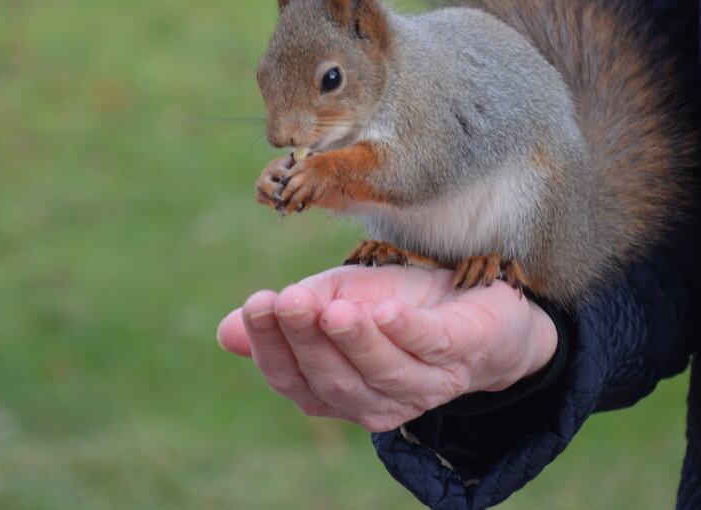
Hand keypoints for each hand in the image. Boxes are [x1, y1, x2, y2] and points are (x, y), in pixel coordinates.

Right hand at [216, 264, 558, 432]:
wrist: (474, 300)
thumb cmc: (394, 304)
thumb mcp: (332, 300)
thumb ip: (288, 318)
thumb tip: (225, 331)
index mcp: (335, 390)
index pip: (292, 380)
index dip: (272, 347)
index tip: (257, 304)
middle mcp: (375, 400)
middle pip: (332, 380)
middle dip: (307, 340)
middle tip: (287, 300)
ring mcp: (422, 384)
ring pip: (381, 372)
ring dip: (355, 341)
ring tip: (332, 307)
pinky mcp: (460, 355)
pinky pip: (430, 348)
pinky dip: (407, 332)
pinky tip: (386, 311)